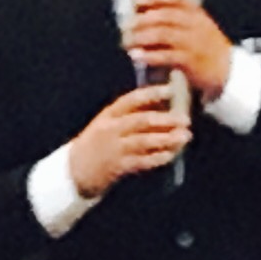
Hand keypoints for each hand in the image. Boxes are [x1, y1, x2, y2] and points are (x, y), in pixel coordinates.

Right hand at [65, 84, 193, 196]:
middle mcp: (111, 129)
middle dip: (165, 119)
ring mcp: (114, 149)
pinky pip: (142, 161)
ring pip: (144, 142)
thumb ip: (132, 114)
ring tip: (184, 137)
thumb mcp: (108, 122)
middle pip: (141, 121)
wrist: (75, 170)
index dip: (151, 94)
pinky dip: (158, 158)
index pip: (131, 100)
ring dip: (167, 139)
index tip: (170, 90)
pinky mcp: (118, 167)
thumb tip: (163, 103)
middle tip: (185, 119)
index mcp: (109, 114)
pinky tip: (171, 154)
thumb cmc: (98, 142)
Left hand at [121, 0, 236, 99]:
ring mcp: (194, 43)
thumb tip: (144, 12)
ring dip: (142, 37)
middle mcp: (196, 25)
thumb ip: (177, 17)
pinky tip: (137, 56)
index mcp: (197, 14)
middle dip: (142, 20)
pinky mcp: (191, 62)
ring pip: (163, 34)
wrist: (229, 71)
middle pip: (165, 16)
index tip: (138, 0)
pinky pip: (167, 56)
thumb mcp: (198, 25)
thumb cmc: (206, 47)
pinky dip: (149, 55)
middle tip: (127, 26)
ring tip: (128, 42)